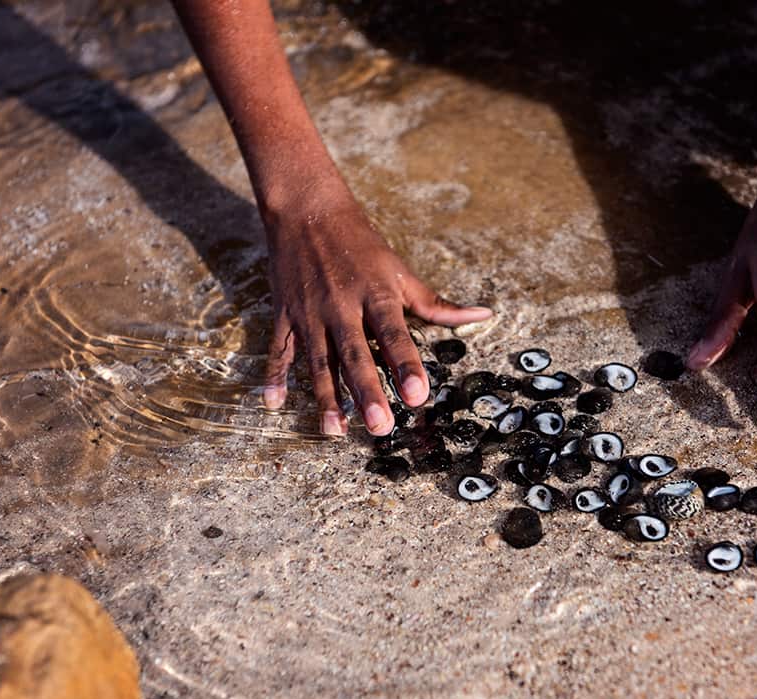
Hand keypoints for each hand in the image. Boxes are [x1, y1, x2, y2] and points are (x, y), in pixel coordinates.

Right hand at [260, 186, 491, 436]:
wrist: (307, 209)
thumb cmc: (362, 243)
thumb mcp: (400, 270)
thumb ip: (436, 304)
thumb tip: (482, 315)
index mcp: (376, 294)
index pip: (394, 335)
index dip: (407, 365)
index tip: (418, 396)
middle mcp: (342, 306)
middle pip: (356, 355)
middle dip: (367, 392)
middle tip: (379, 427)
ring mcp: (310, 312)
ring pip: (318, 360)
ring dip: (325, 396)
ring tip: (335, 430)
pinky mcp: (286, 313)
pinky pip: (280, 349)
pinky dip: (274, 376)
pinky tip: (274, 404)